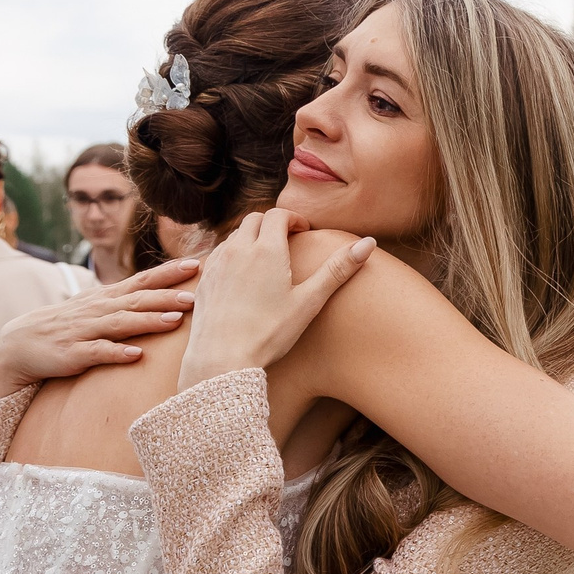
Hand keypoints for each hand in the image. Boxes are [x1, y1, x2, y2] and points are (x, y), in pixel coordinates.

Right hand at [0, 258, 200, 400]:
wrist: (20, 342)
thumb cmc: (68, 326)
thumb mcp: (97, 308)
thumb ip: (126, 301)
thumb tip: (163, 294)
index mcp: (107, 298)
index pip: (142, 281)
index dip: (168, 273)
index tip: (196, 265)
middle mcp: (98, 310)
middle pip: (137, 300)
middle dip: (167, 297)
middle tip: (195, 296)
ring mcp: (86, 331)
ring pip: (121, 324)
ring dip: (148, 321)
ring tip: (174, 321)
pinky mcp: (74, 353)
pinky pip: (97, 353)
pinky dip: (116, 353)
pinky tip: (135, 355)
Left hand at [177, 209, 374, 388]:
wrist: (222, 358)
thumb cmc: (269, 332)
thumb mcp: (309, 302)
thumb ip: (337, 270)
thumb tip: (369, 244)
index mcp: (267, 249)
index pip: (278, 215)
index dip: (293, 218)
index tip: (303, 231)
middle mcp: (238, 249)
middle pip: (253, 219)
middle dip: (271, 223)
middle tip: (286, 239)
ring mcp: (217, 263)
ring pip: (234, 236)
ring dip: (250, 237)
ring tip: (265, 257)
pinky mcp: (204, 280)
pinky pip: (218, 255)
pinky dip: (232, 254)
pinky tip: (240, 276)